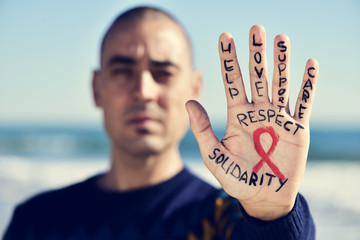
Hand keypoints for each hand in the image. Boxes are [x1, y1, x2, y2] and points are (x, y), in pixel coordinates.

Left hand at [186, 25, 318, 219]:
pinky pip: (304, 103)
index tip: (225, 37)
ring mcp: (279, 118)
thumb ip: (202, 129)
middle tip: (255, 28)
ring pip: (280, 83)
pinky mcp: (297, 128)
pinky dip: (308, 85)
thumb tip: (189, 101)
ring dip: (281, 62)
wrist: (262, 197)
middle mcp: (258, 111)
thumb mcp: (215, 155)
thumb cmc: (237, 179)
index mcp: (238, 115)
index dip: (229, 60)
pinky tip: (309, 65)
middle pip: (257, 76)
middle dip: (256, 53)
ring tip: (280, 38)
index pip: (233, 81)